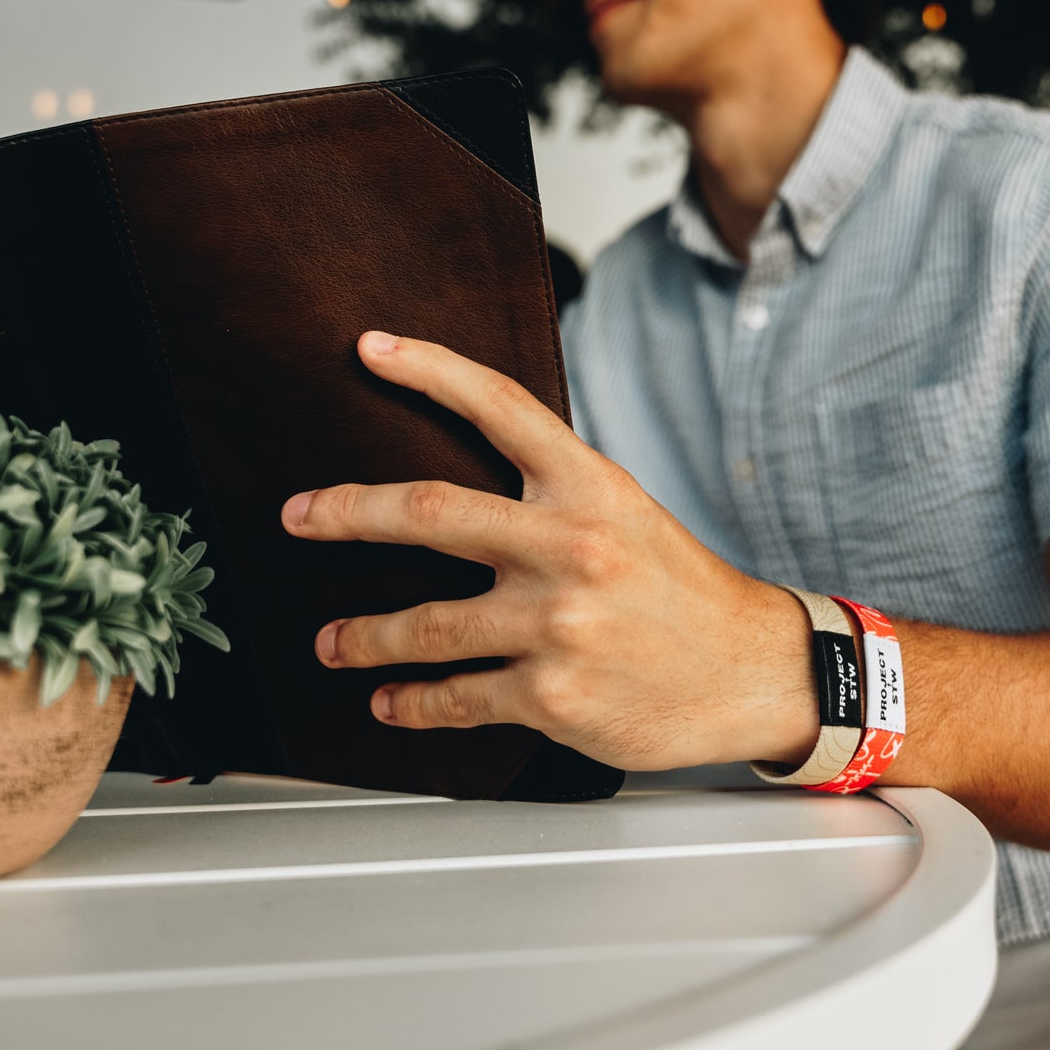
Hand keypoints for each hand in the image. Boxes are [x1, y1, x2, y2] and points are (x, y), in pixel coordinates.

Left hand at [280, 331, 817, 771]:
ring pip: (424, 624)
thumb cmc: (682, 590)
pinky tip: (390, 701)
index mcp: (589, 486)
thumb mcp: (627, 514)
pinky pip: (454, 697)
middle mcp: (569, 547)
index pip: (497, 406)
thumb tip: (463, 487)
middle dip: (345, 513)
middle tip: (300, 516)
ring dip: (361, 637)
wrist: (750, 671)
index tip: (370, 348)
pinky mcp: (551, 694)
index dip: (427, 369)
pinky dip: (410, 701)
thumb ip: (551, 494)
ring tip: (331, 642)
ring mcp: (557, 624)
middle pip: (427, 514)